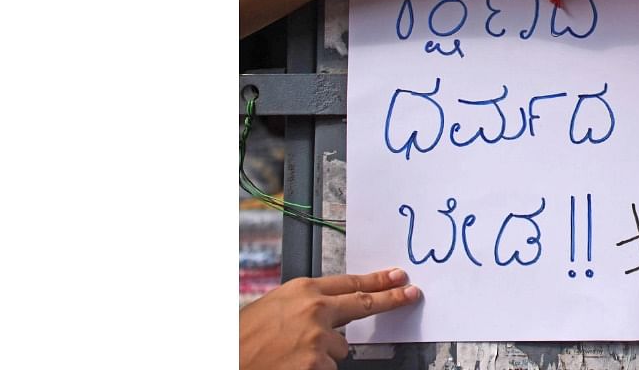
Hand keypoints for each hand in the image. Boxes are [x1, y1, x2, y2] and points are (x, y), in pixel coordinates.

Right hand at [240, 268, 420, 369]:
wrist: (228, 359)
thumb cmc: (243, 338)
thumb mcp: (275, 307)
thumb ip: (307, 305)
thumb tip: (333, 310)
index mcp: (302, 291)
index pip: (350, 282)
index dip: (377, 280)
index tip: (397, 277)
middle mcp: (314, 310)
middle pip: (363, 303)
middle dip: (390, 299)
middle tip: (410, 295)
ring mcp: (318, 338)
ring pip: (340, 348)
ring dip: (324, 354)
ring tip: (292, 354)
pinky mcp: (318, 364)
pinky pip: (329, 368)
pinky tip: (293, 365)